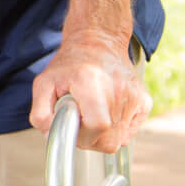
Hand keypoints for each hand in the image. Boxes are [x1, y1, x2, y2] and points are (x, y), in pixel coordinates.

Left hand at [29, 36, 150, 153]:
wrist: (98, 44)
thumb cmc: (70, 65)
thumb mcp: (43, 84)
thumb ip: (40, 113)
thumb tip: (52, 135)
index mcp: (91, 83)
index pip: (97, 126)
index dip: (83, 136)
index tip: (75, 126)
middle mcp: (118, 89)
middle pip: (110, 140)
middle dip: (92, 139)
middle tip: (81, 121)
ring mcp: (134, 96)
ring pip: (120, 139)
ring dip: (103, 133)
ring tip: (93, 112)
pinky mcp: (144, 101)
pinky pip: (130, 132)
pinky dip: (117, 128)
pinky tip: (107, 111)